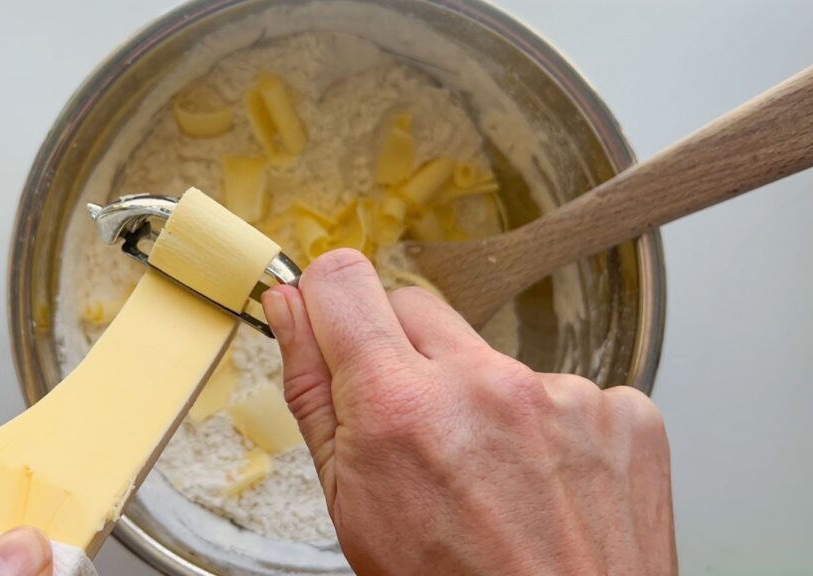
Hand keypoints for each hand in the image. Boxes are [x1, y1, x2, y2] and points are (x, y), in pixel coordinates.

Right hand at [262, 249, 676, 575]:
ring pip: (490, 355)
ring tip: (490, 476)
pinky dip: (549, 427)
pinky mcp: (623, 410)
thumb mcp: (350, 506)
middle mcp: (485, 386)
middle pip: (416, 307)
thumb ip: (312, 391)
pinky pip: (563, 388)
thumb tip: (289, 308)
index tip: (336, 323)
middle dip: (402, 355)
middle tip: (415, 431)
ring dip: (479, 398)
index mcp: (400, 410)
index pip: (344, 282)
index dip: (329, 300)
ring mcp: (565, 396)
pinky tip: (544, 483)